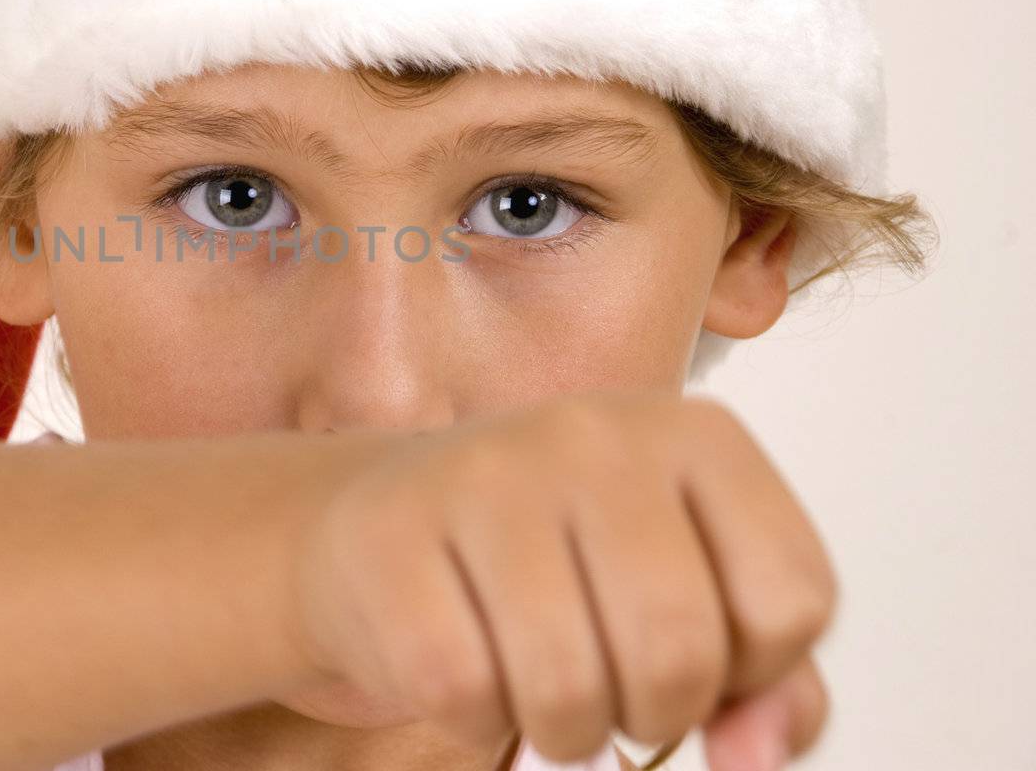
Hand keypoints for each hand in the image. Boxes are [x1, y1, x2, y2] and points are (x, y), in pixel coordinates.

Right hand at [284, 390, 837, 766]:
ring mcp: (487, 474)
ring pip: (568, 686)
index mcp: (695, 434)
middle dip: (650, 715)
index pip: (792, 599)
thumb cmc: (554, 561)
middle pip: (679, 649)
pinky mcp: (393, 532)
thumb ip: (767, 679)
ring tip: (541, 691)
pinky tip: (470, 670)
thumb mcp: (685, 591)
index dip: (751, 670)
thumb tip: (755, 759)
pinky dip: (474, 720)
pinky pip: (464, 690)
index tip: (695, 651)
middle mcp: (595, 433)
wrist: (378, 514)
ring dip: (563, 733)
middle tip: (612, 694)